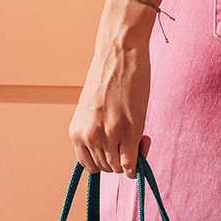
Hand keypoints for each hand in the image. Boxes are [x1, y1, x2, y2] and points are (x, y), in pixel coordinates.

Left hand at [69, 3, 154, 177]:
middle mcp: (89, 137)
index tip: (114, 148)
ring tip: (137, 133)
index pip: (90, 166)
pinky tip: (143, 143)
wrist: (119, 52)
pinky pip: (131, 166)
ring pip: (119, 168)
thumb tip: (113, 155)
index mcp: (76, 132)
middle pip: (106, 168)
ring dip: (130, 157)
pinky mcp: (128, 132)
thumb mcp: (91, 111)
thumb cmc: (108, 78)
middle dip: (119, 158)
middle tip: (129, 137)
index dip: (104, 161)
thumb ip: (95, 133)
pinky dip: (138, 164)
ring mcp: (108, 136)